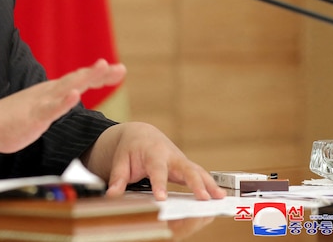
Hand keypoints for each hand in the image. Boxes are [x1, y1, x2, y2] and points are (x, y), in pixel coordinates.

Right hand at [0, 59, 123, 185]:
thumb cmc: (10, 121)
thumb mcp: (39, 110)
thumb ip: (54, 104)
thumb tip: (66, 99)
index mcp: (50, 93)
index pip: (78, 81)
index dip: (98, 76)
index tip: (118, 71)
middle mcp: (48, 92)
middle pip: (78, 79)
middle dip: (100, 73)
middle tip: (121, 68)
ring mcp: (41, 103)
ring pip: (67, 88)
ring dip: (85, 78)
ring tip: (102, 68)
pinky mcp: (33, 115)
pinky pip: (50, 108)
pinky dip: (63, 101)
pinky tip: (74, 95)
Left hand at [82, 122, 225, 200]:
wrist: (142, 134)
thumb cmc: (131, 149)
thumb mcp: (120, 161)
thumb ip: (117, 178)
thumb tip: (111, 195)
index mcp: (153, 153)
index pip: (157, 170)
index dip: (159, 184)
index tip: (161, 198)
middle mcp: (171, 156)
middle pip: (185, 169)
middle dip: (195, 183)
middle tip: (203, 198)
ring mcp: (181, 161)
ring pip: (198, 171)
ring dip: (209, 184)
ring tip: (220, 199)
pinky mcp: (186, 167)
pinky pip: (201, 175)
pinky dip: (211, 185)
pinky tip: (220, 197)